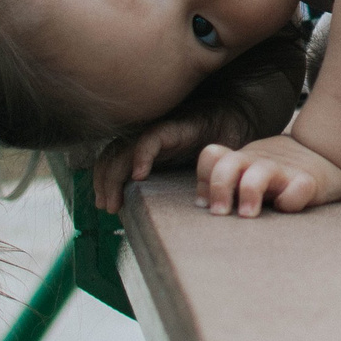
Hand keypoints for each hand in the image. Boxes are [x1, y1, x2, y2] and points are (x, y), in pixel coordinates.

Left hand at [92, 111, 225, 212]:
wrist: (235, 122)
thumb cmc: (212, 152)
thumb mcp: (184, 175)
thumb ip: (167, 189)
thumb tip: (150, 218)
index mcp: (147, 150)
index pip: (114, 161)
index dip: (104, 182)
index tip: (107, 206)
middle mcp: (148, 139)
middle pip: (113, 156)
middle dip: (104, 183)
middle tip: (108, 208)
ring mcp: (159, 131)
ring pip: (125, 149)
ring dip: (115, 176)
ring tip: (115, 200)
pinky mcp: (174, 126)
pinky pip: (151, 139)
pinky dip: (141, 155)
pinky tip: (139, 175)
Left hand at [195, 134, 340, 216]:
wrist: (327, 154)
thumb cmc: (279, 173)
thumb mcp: (249, 170)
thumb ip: (227, 182)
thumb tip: (201, 202)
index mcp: (243, 161)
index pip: (212, 157)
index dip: (204, 179)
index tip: (206, 203)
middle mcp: (259, 163)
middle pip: (228, 163)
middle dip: (219, 187)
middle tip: (220, 213)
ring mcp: (284, 170)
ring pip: (259, 173)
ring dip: (249, 192)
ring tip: (248, 214)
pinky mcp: (309, 181)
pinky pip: (298, 189)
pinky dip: (291, 200)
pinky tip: (288, 208)